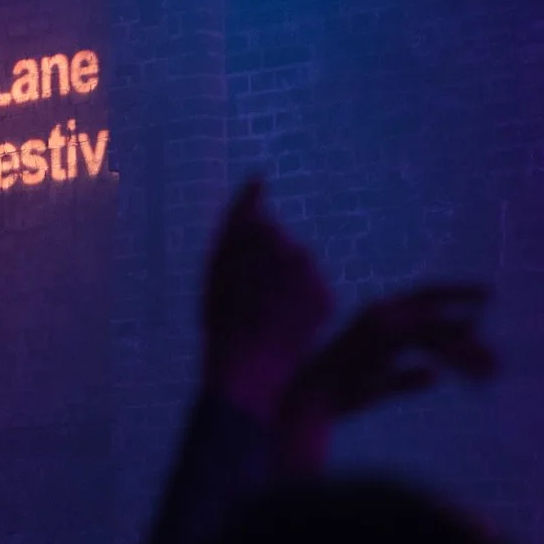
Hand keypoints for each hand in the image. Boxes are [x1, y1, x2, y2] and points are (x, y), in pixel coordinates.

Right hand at [200, 179, 333, 421]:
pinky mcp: (327, 296)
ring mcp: (311, 273)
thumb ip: (240, 212)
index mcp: (260, 232)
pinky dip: (302, 305)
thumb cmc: (222, 313)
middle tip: (248, 301)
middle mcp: (290, 246)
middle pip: (281, 245)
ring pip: (298, 270)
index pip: (258, 226)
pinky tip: (285, 324)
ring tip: (265, 314)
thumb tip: (260, 176)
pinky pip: (313, 292)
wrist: (246, 367)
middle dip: (268, 266)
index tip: (235, 280)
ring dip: (285, 286)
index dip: (244, 252)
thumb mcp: (217, 259)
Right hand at [277, 283, 495, 472]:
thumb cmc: (341, 393)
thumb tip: (434, 374)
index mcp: (378, 317)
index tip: (482, 297)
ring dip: (468, 349)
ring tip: (493, 369)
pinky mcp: (387, 339)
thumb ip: (407, 377)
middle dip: (464, 301)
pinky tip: (473, 370)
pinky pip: (431, 343)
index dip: (453, 294)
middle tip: (492, 308)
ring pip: (438, 329)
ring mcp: (384, 324)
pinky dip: (455, 354)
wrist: (314, 400)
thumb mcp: (381, 384)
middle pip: (433, 305)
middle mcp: (382, 313)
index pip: (423, 296)